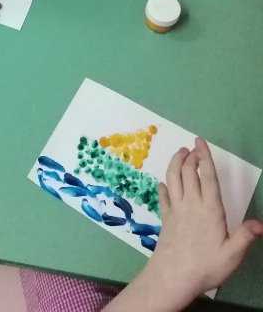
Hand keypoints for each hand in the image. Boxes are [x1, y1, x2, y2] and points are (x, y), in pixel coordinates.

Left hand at [145, 137, 262, 306]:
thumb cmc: (205, 265)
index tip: (200, 141)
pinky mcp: (165, 218)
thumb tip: (260, 223)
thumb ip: (245, 236)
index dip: (204, 156)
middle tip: (192, 147)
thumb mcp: (232, 254)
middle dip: (190, 156)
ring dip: (175, 163)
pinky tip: (164, 184)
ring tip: (180, 154)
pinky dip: (163, 186)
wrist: (173, 276)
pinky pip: (163, 197)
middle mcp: (191, 204)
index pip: (208, 176)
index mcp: (210, 209)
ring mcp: (176, 209)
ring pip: (173, 178)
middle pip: (188, 172)